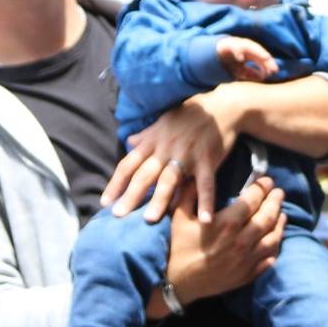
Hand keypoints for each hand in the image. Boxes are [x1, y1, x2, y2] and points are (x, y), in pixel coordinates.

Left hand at [104, 85, 249, 223]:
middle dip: (131, 195)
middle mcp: (166, 149)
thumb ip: (146, 135)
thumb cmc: (191, 114)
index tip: (105, 202)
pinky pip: (205, 184)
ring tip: (150, 219)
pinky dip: (205, 201)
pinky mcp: (208, 161)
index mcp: (153, 141)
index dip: (116, 183)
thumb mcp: (164, 121)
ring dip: (160, 199)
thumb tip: (128, 142)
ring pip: (170, 180)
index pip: (129, 164)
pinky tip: (204, 220)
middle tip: (118, 215)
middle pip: (145, 175)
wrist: (222, 106)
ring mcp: (188, 156)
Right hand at [154, 176, 284, 313]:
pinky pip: (270, 257)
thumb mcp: (179, 217)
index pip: (253, 199)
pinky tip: (275, 237)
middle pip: (268, 216)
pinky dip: (276, 245)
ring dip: (280, 222)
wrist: (180, 282)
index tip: (267, 181)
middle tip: (279, 192)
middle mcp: (242, 239)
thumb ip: (190, 194)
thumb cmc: (179, 247)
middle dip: (275, 201)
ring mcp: (248, 258)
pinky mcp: (249, 273)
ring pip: (274, 237)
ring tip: (282, 213)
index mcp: (227, 223)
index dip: (262, 187)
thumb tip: (197, 175)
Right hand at [214, 37, 277, 81]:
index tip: (274, 71)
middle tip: (273, 64)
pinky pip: (234, 47)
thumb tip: (262, 77)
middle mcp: (247, 47)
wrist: (214, 54)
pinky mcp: (228, 44)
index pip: (263, 58)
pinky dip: (238, 52)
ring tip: (266, 57)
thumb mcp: (242, 71)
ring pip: (250, 46)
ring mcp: (238, 44)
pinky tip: (241, 58)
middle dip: (266, 57)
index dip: (269, 64)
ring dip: (258, 52)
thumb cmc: (231, 63)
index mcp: (251, 53)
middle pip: (259, 51)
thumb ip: (251, 73)